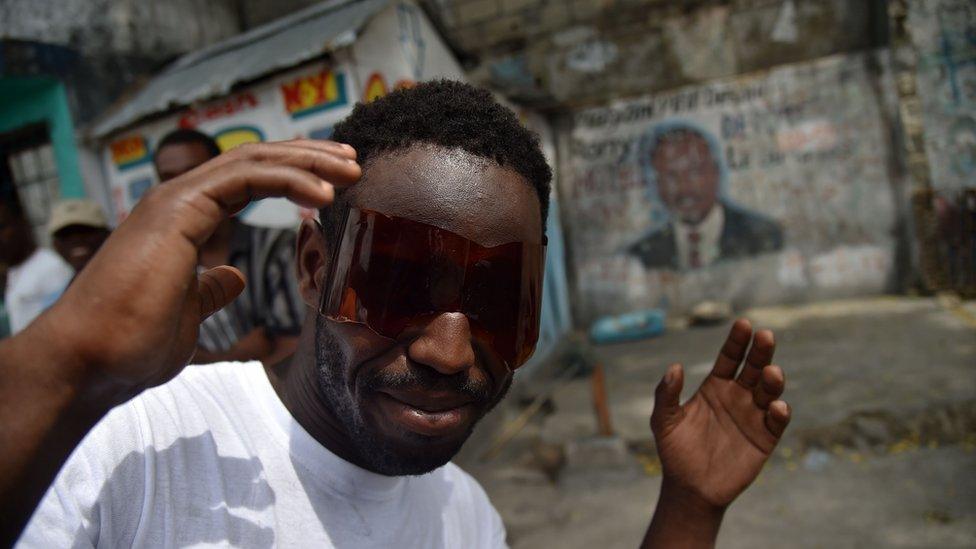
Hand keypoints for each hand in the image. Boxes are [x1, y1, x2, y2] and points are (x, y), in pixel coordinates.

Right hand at [35, 139, 359, 403]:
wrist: (91, 362)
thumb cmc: (133, 343)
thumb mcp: (188, 311)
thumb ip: (210, 289)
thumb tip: (232, 277)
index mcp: (186, 218)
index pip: (249, 180)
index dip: (295, 175)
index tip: (335, 184)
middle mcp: (180, 199)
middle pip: (256, 161)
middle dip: (309, 158)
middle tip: (353, 161)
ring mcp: (176, 199)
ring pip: (253, 159)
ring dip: (308, 161)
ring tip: (351, 169)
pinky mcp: (178, 209)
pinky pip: (244, 179)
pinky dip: (288, 180)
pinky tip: (323, 195)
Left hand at [651, 318, 790, 509]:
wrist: (689, 488)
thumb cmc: (675, 451)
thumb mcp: (664, 420)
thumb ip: (667, 394)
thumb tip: (675, 367)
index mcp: (716, 387)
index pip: (731, 357)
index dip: (738, 341)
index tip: (744, 323)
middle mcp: (738, 396)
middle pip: (754, 368)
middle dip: (761, 351)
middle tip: (766, 335)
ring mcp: (753, 416)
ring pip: (769, 391)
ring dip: (773, 380)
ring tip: (771, 372)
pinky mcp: (765, 438)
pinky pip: (776, 422)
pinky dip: (780, 413)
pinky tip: (776, 406)